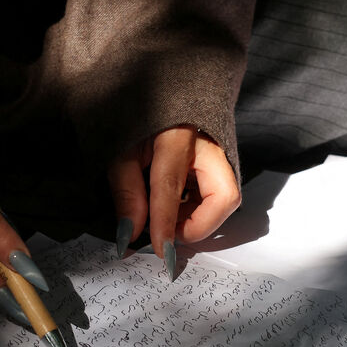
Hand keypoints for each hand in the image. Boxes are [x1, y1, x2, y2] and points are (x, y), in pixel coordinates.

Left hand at [107, 125, 240, 277]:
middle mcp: (209, 145)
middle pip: (224, 197)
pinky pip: (219, 194)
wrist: (165, 94)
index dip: (165, 223)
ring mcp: (222, 152)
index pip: (170, 187)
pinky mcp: (224, 161)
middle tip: (172, 232)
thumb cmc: (141, 121)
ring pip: (225, 200)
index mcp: (175, 136)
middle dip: (201, 225)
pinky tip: (179, 206)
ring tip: (170, 216)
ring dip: (198, 218)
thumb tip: (130, 234)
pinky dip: (200, 209)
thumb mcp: (121, 152)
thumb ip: (126, 192)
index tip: (160, 251)